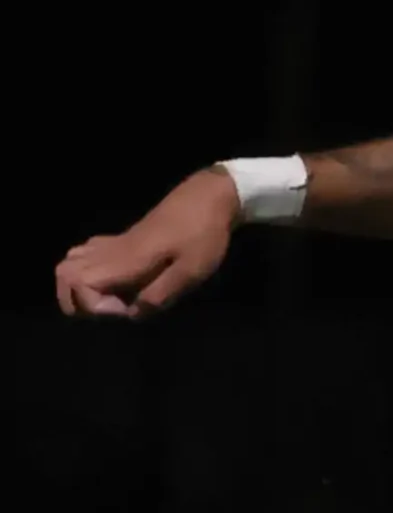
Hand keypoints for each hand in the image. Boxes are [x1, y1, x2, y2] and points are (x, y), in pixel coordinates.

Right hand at [55, 170, 239, 319]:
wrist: (208, 198)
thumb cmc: (204, 235)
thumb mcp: (190, 272)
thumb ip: (159, 295)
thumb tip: (132, 314)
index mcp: (125, 260)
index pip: (77, 283)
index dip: (94, 306)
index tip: (125, 309)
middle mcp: (110, 250)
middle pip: (64, 274)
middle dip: (78, 301)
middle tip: (112, 310)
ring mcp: (113, 242)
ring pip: (70, 262)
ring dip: (80, 287)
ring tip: (110, 301)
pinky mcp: (121, 238)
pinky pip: (87, 253)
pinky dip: (89, 272)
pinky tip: (115, 283)